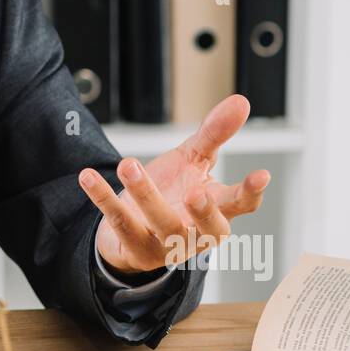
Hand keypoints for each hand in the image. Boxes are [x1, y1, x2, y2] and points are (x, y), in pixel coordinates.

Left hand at [79, 94, 269, 274]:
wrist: (133, 225)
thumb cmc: (172, 192)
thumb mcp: (193, 160)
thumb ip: (215, 133)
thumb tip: (241, 101)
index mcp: (217, 211)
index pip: (240, 205)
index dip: (251, 192)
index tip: (261, 175)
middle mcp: (196, 232)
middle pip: (209, 228)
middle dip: (204, 212)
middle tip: (195, 191)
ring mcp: (166, 244)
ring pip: (161, 223)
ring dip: (145, 195)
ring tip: (129, 165)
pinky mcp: (135, 249)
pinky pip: (119, 223)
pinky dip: (103, 199)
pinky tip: (88, 177)